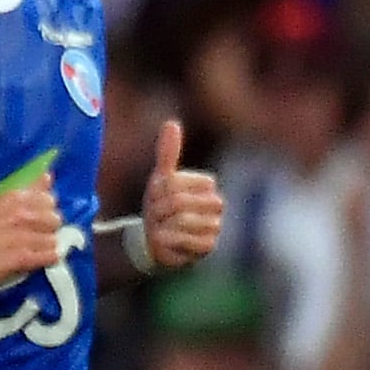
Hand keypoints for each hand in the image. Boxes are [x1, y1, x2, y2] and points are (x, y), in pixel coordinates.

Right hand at [0, 180, 64, 289]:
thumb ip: (25, 189)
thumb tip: (48, 175)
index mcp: (14, 197)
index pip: (49, 199)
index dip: (43, 210)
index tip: (32, 218)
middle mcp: (22, 214)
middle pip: (55, 219)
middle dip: (45, 228)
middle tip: (30, 235)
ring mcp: (23, 236)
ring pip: (53, 239)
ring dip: (44, 246)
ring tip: (29, 249)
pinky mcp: (23, 257)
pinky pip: (50, 256)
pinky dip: (45, 259)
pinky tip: (33, 260)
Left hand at [141, 117, 221, 269]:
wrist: (153, 240)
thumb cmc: (160, 207)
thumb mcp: (161, 179)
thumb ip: (168, 153)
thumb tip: (171, 123)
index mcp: (207, 186)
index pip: (182, 182)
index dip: (163, 189)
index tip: (158, 195)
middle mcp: (216, 205)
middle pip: (182, 202)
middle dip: (161, 208)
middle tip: (156, 214)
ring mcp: (215, 226)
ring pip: (184, 221)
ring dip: (163, 224)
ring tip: (160, 227)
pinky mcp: (208, 247)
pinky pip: (186, 240)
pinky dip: (169, 240)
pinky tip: (164, 240)